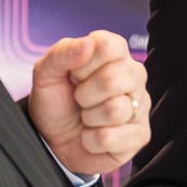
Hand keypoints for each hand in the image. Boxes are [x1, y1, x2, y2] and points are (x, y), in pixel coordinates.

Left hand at [26, 31, 148, 175]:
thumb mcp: (46, 74)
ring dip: (89, 119)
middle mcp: (134, 75)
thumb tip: (88, 44)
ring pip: (114, 110)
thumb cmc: (56, 103)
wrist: (54, 141)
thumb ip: (62, 53)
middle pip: (112, 80)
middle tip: (79, 100)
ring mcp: (141, 105)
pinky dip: (91, 141)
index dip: (82, 65)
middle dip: (84, 95)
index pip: (107, 46)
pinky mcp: (141, 135)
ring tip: (87, 118)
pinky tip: (93, 135)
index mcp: (115, 54)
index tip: (74, 75)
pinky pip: (110, 138)